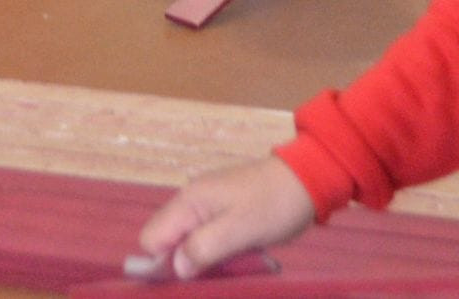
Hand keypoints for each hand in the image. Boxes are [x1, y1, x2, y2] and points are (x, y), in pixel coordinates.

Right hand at [133, 157, 315, 280]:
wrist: (306, 180)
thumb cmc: (273, 205)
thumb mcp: (240, 229)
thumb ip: (203, 247)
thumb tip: (175, 268)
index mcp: (188, 202)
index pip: (151, 239)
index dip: (164, 263)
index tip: (192, 277)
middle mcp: (190, 202)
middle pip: (166, 242)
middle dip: (183, 263)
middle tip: (214, 273)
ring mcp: (205, 206)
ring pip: (186, 243)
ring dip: (202, 260)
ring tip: (228, 266)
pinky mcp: (221, 212)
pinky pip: (204, 238)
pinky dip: (214, 252)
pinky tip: (234, 257)